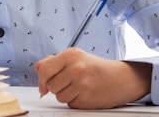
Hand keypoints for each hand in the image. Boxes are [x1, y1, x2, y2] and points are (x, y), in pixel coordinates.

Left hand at [35, 48, 151, 108]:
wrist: (120, 78)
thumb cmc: (96, 68)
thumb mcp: (75, 57)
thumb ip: (54, 61)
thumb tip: (38, 66)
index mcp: (71, 55)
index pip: (44, 69)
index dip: (41, 79)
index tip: (44, 84)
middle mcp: (75, 68)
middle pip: (50, 86)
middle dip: (55, 87)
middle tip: (67, 83)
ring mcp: (81, 84)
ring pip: (59, 97)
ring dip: (65, 95)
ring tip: (78, 87)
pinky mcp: (86, 99)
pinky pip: (70, 104)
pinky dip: (74, 102)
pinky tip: (84, 93)